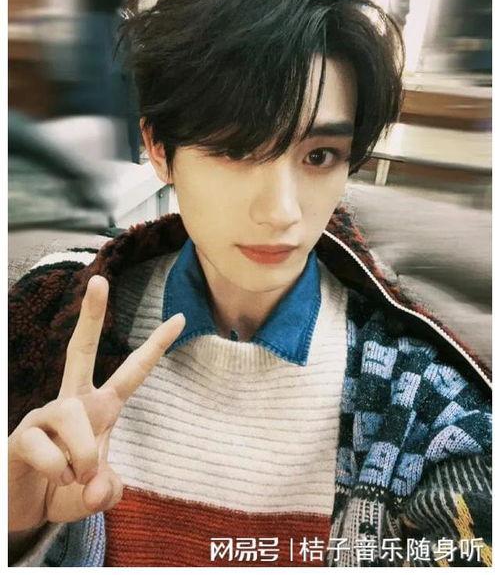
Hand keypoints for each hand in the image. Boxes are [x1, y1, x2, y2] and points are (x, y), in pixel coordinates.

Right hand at [8, 275, 184, 531]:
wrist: (23, 508)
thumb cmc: (65, 489)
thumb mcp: (96, 495)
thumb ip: (107, 491)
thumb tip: (98, 487)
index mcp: (100, 409)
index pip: (132, 373)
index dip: (156, 347)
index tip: (180, 317)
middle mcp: (72, 403)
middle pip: (80, 351)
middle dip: (91, 316)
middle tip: (99, 279)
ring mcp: (44, 415)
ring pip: (71, 416)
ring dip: (82, 456)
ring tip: (75, 477)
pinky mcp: (22, 435)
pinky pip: (47, 449)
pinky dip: (58, 472)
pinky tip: (54, 479)